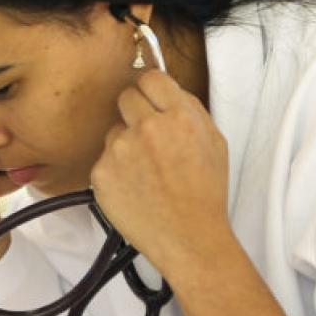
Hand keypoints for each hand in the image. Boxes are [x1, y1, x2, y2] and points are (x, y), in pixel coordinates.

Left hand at [91, 69, 233, 286]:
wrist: (189, 237)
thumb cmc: (205, 193)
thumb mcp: (214, 141)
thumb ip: (190, 110)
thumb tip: (166, 88)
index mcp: (179, 116)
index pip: (149, 77)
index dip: (150, 89)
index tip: (150, 98)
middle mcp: (146, 128)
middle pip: (125, 97)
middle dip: (135, 112)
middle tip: (147, 136)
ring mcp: (119, 151)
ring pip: (114, 131)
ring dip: (125, 144)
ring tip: (145, 172)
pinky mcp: (101, 173)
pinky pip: (104, 159)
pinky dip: (115, 171)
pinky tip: (134, 187)